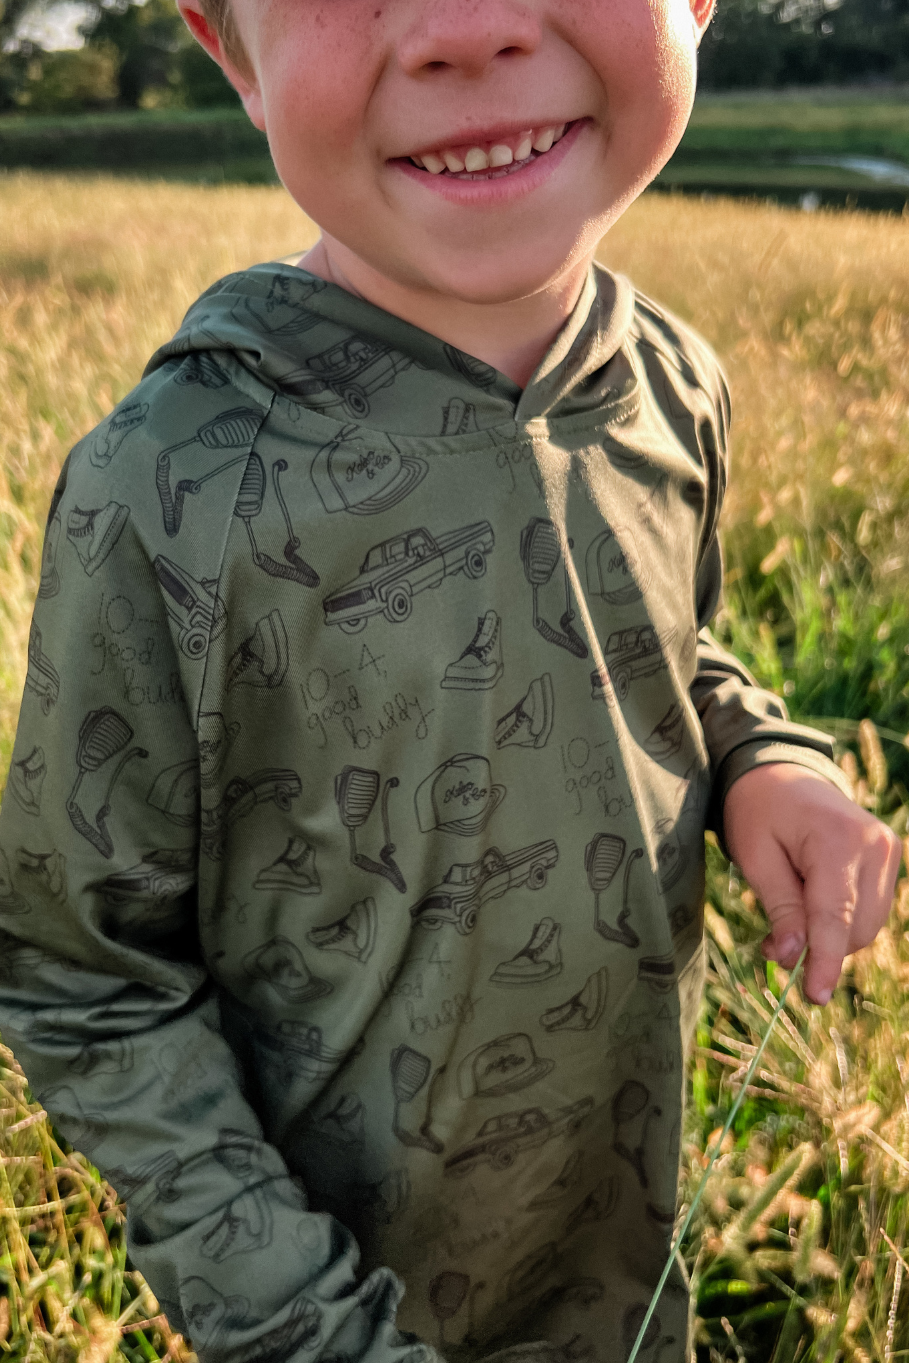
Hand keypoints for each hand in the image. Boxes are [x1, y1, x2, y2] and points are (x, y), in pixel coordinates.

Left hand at [723, 764, 901, 1005]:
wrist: (780, 772)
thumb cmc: (759, 810)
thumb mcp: (755, 856)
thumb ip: (779, 907)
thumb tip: (793, 957)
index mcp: (838, 840)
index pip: (836, 916)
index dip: (825, 961)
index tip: (815, 995)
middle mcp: (875, 846)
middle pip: (856, 929)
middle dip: (817, 948)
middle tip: (770, 945)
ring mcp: (888, 851)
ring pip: (866, 927)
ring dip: (829, 938)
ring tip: (786, 921)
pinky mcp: (888, 858)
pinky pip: (870, 911)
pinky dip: (841, 922)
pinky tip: (810, 907)